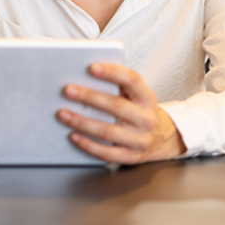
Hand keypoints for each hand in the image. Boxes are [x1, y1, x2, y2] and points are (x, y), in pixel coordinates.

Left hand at [57, 63, 186, 164]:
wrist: (161, 139)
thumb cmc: (138, 110)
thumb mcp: (136, 95)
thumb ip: (116, 84)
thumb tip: (83, 74)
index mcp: (147, 97)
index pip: (131, 80)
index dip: (112, 72)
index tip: (91, 67)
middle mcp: (146, 119)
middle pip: (116, 105)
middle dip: (89, 97)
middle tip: (68, 90)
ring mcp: (140, 140)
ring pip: (108, 131)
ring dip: (82, 122)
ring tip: (63, 113)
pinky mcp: (131, 157)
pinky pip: (106, 152)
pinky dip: (87, 144)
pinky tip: (73, 135)